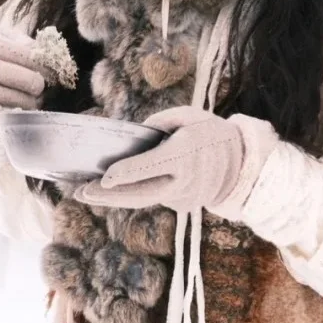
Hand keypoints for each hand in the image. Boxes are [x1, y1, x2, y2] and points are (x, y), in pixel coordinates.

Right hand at [0, 24, 44, 120]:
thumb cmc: (0, 56)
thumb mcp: (11, 43)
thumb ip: (27, 47)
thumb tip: (48, 56)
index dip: (25, 58)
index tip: (48, 70)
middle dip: (19, 79)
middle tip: (40, 88)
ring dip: (7, 97)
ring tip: (30, 103)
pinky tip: (4, 112)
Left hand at [75, 106, 249, 212]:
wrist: (241, 163)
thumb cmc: (208, 132)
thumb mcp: (188, 116)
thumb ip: (159, 122)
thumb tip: (133, 136)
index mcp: (186, 154)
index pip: (154, 166)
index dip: (128, 173)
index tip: (105, 178)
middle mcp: (185, 181)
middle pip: (141, 194)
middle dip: (108, 196)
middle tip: (81, 193)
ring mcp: (184, 198)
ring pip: (143, 199)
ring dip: (113, 198)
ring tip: (85, 193)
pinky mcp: (181, 206)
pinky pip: (152, 198)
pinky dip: (131, 194)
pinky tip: (109, 190)